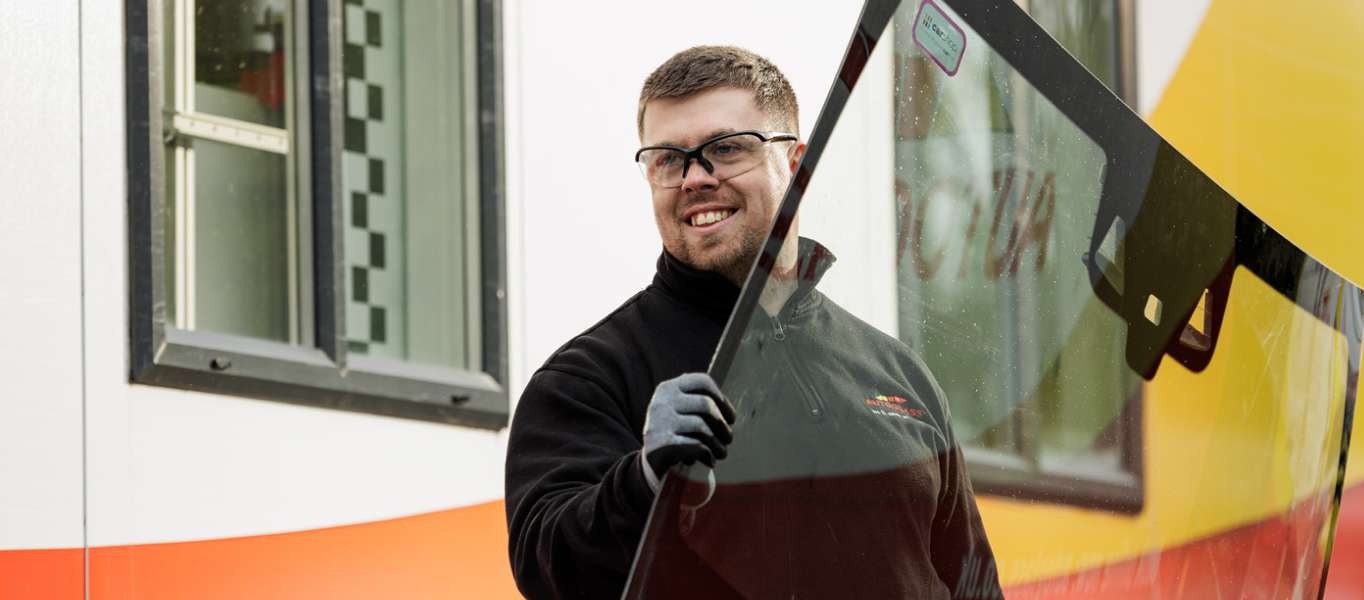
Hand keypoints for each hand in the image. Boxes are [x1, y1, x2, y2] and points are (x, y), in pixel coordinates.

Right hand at [639, 373, 736, 492]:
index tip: (730, 417)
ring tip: (721, 453)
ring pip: (702, 428)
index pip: (702, 381)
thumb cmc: (674, 435)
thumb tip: (730, 413)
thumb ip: (699, 404)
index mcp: (669, 388)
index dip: (722, 399)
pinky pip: (696, 446)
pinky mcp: (661, 444)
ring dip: (718, 444)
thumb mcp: (681, 413)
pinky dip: (708, 455)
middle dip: (723, 425)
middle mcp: (662, 401)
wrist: (648, 463)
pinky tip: (709, 461)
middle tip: (728, 439)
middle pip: (706, 405)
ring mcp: (659, 422)